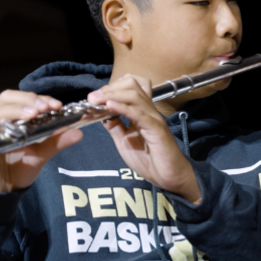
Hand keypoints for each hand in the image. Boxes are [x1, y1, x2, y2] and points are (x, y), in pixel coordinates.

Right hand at [0, 91, 83, 192]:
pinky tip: (11, 127)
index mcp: (13, 119)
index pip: (24, 99)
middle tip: (44, 107)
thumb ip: (57, 142)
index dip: (39, 98)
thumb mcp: (41, 154)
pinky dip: (0, 128)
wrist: (3, 191)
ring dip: (16, 110)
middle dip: (28, 99)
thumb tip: (79, 132)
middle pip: (7, 98)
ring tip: (33, 114)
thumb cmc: (19, 168)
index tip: (57, 105)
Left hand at [87, 74, 200, 203]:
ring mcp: (153, 118)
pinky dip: (124, 108)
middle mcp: (148, 110)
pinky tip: (110, 106)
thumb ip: (114, 126)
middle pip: (132, 84)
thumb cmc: (149, 159)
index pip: (128, 86)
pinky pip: (140, 114)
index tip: (93, 97)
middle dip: (109, 87)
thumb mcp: (124, 141)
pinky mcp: (156, 129)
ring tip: (96, 100)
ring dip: (112, 94)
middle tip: (92, 97)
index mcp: (141, 111)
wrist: (168, 177)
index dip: (110, 87)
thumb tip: (99, 113)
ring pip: (135, 95)